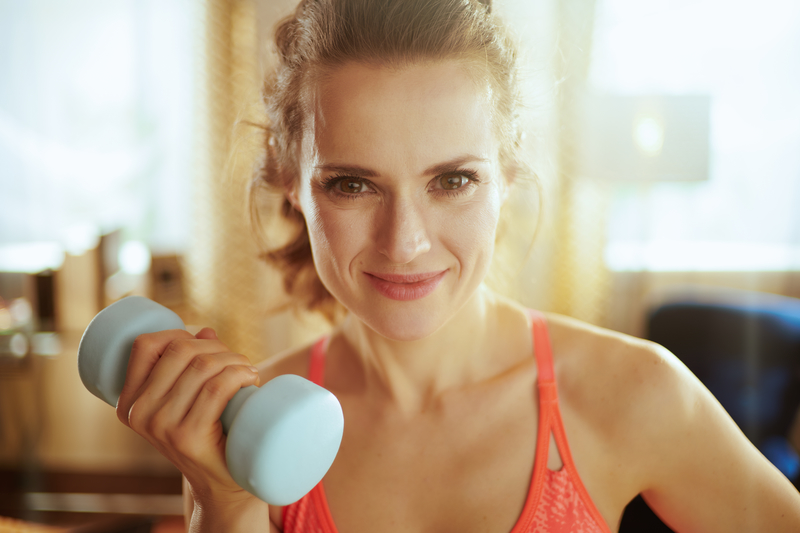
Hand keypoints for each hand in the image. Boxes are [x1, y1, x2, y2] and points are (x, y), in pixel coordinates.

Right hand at [115, 327, 261, 504]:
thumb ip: (192, 364)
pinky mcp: (188, 437)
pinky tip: (251, 376)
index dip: (180, 332)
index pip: (145, 345)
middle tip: (237, 362)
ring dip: (235, 359)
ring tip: (248, 371)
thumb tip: (206, 331)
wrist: (221, 483)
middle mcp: (139, 413)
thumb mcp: (187, 400)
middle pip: (181, 351)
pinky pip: (216, 388)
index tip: (206, 345)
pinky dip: (239, 374)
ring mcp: (162, 427)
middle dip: (216, 346)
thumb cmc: (208, 434)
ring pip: (202, 367)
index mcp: (129, 402)